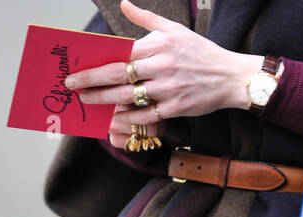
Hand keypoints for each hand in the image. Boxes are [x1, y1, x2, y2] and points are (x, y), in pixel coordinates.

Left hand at [63, 0, 262, 149]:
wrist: (230, 76)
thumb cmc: (200, 52)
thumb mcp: (174, 29)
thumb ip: (146, 19)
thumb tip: (124, 2)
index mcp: (158, 45)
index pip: (120, 55)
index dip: (96, 64)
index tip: (78, 69)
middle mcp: (161, 66)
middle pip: (118, 76)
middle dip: (92, 83)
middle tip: (72, 88)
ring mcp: (168, 89)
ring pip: (129, 97)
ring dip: (105, 101)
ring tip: (88, 103)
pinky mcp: (176, 108)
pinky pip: (147, 115)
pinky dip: (129, 118)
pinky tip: (114, 119)